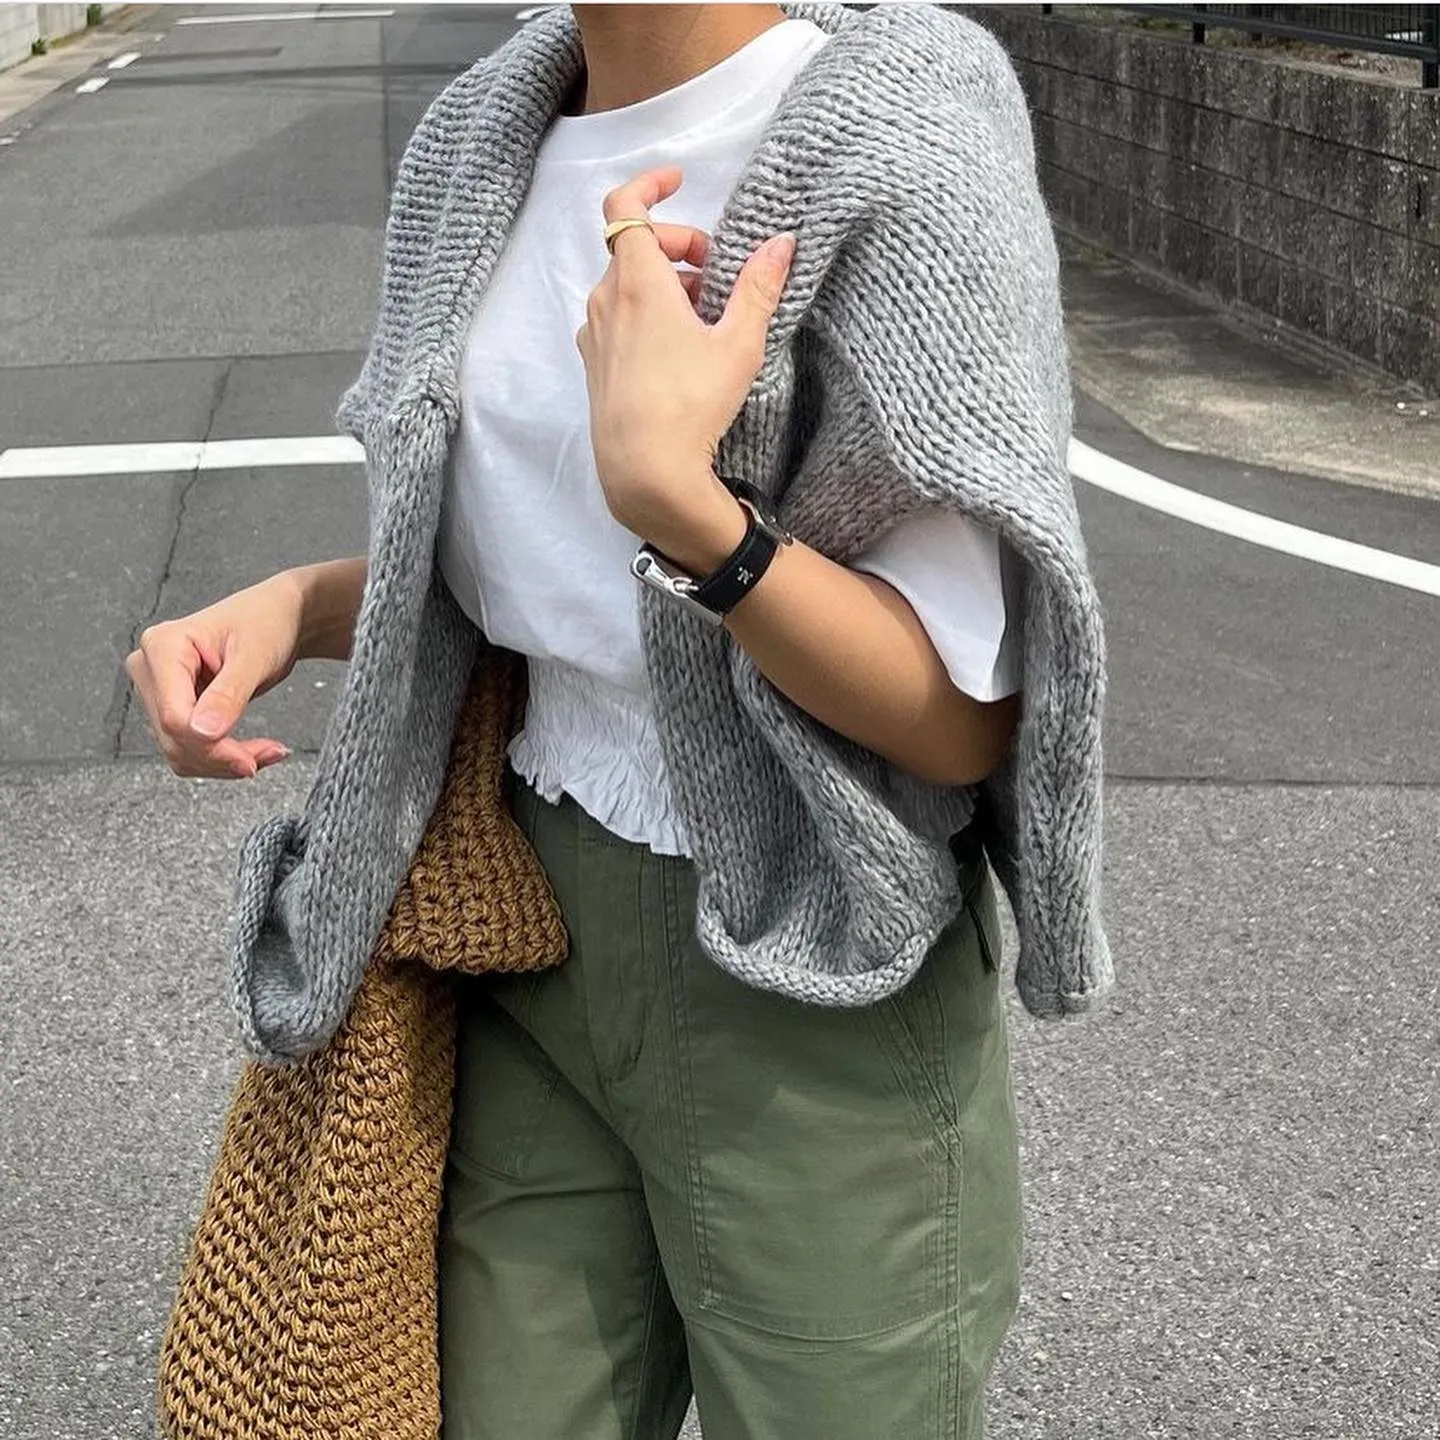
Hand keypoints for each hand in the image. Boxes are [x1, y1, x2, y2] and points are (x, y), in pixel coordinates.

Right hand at [124, 574, 303, 779]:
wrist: (276, 616)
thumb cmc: (266, 622)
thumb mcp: (255, 656)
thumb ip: (229, 694)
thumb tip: (204, 733)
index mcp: (163, 646)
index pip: (173, 716)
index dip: (210, 746)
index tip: (250, 759)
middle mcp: (150, 668)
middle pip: (173, 737)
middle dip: (222, 757)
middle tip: (268, 755)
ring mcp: (158, 690)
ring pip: (179, 750)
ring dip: (223, 762)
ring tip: (268, 752)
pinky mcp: (173, 706)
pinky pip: (188, 747)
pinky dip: (220, 757)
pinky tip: (252, 750)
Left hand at [574, 164, 795, 548]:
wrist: (644, 472)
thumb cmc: (691, 405)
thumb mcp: (738, 344)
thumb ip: (759, 288)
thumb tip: (783, 243)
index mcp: (637, 282)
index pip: (625, 206)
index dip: (649, 184)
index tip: (678, 180)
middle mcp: (606, 301)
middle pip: (635, 247)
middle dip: (678, 246)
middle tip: (716, 272)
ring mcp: (594, 334)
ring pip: (626, 286)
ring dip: (664, 284)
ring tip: (704, 317)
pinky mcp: (594, 365)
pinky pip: (617, 319)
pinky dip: (645, 314)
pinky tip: (677, 348)